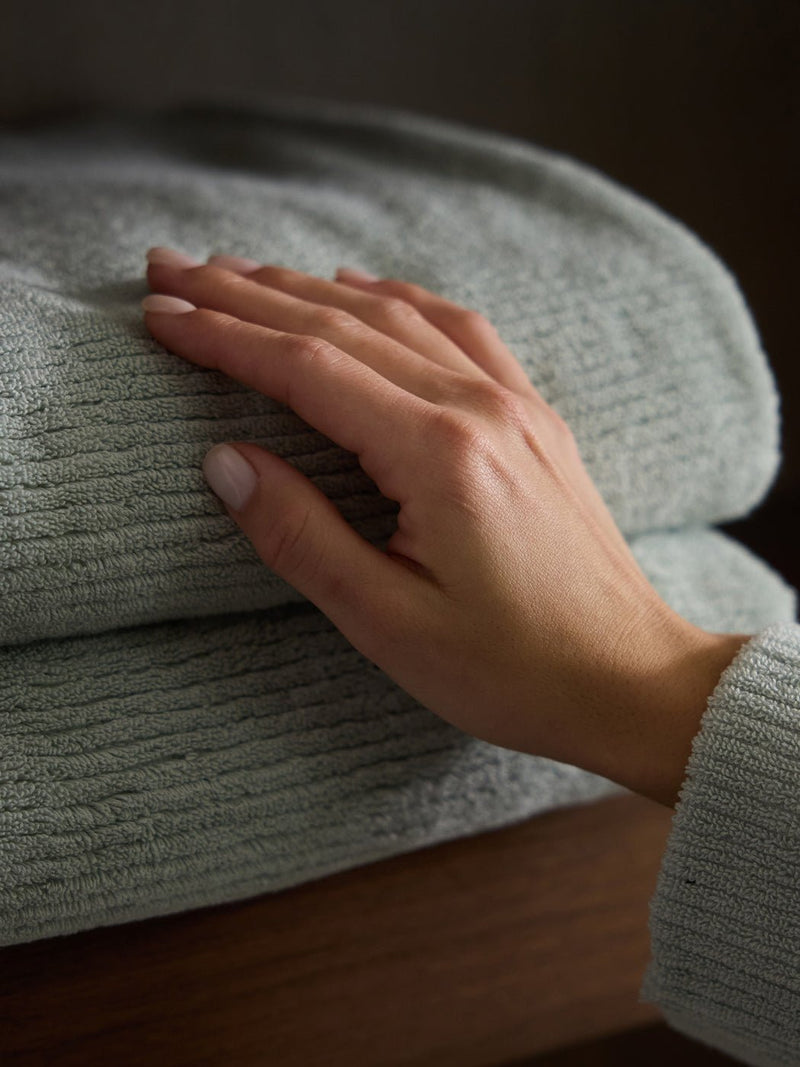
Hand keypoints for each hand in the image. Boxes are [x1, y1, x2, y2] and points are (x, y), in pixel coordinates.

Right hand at [142, 248, 748, 807]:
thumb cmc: (512, 669)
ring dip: (309, 286)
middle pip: (341, 323)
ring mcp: (514, 405)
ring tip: (240, 271)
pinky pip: (458, 330)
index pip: (306, 368)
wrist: (628, 678)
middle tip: (170, 268)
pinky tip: (362, 287)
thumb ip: (301, 535)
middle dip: (245, 292)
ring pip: (395, 315)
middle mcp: (479, 408)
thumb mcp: (388, 623)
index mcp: (440, 456)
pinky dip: (397, 298)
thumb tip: (223, 461)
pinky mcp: (533, 418)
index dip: (223, 337)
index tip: (159, 317)